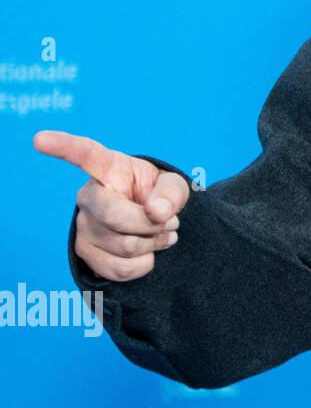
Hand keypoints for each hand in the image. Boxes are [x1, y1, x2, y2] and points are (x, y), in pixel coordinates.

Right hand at [33, 130, 191, 281]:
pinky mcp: (84, 252)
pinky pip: (121, 269)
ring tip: (159, 233)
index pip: (85, 154)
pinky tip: (147, 251)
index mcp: (108, 168)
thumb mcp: (174, 186)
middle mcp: (88, 196)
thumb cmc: (159, 195)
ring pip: (125, 247)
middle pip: (117, 218)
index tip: (39, 138)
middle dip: (154, 225)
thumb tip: (157, 212)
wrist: (153, 224)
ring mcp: (82, 226)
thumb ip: (171, 193)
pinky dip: (145, 264)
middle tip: (171, 222)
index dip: (63, 146)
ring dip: (155, 244)